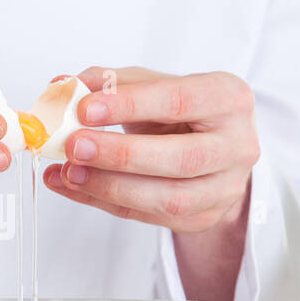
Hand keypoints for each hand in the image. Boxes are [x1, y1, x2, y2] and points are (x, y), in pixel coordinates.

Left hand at [44, 67, 259, 300]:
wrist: (212, 151)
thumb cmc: (181, 112)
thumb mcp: (153, 86)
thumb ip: (111, 83)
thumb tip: (62, 87)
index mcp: (229, 99)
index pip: (180, 100)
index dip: (131, 105)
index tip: (84, 108)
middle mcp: (237, 145)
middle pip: (181, 157)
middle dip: (122, 154)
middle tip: (75, 146)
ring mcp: (224, 188)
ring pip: (168, 197)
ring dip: (110, 186)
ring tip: (69, 172)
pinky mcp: (203, 217)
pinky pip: (148, 216)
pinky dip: (103, 202)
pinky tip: (72, 186)